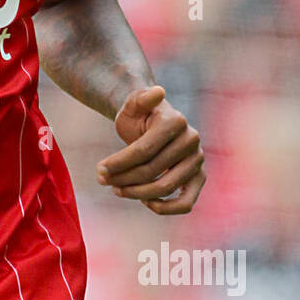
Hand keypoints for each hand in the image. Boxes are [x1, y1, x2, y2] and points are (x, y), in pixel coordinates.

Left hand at [97, 85, 204, 215]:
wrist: (151, 122)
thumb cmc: (138, 114)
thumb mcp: (133, 103)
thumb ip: (141, 97)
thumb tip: (158, 91)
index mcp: (176, 121)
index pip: (143, 150)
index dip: (119, 163)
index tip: (99, 170)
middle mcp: (192, 140)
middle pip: (151, 170)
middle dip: (122, 178)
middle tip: (102, 179)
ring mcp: (197, 160)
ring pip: (165, 187)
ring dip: (136, 193)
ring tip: (116, 189)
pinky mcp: (199, 177)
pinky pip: (187, 202)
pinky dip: (166, 208)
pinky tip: (144, 201)